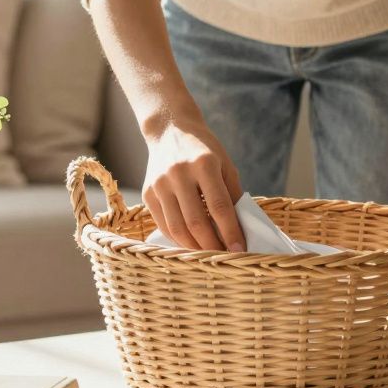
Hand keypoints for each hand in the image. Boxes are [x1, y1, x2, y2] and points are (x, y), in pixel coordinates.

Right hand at [142, 117, 244, 251]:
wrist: (169, 130)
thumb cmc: (204, 149)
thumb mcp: (225, 164)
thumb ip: (232, 194)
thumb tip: (240, 229)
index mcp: (203, 164)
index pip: (219, 207)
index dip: (231, 232)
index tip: (240, 249)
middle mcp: (179, 173)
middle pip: (196, 221)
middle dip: (212, 245)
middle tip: (224, 258)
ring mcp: (160, 184)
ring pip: (177, 228)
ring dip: (194, 248)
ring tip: (207, 256)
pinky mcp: (147, 193)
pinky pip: (163, 224)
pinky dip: (177, 239)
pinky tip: (190, 244)